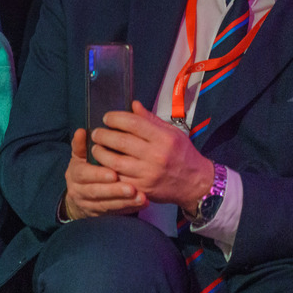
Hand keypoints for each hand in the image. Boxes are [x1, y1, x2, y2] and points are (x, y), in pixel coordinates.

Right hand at [64, 128, 146, 218]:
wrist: (79, 196)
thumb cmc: (84, 170)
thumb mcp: (79, 157)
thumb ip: (81, 145)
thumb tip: (81, 132)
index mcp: (74, 174)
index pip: (84, 175)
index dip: (98, 174)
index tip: (114, 173)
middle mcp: (79, 191)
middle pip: (96, 192)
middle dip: (114, 191)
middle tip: (131, 188)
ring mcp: (89, 205)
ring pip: (107, 205)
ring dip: (125, 202)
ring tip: (141, 196)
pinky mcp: (101, 215)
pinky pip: (116, 213)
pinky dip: (130, 208)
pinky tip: (142, 203)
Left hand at [92, 101, 213, 209]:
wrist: (195, 183)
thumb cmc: (182, 154)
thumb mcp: (172, 132)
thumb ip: (150, 119)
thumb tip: (133, 104)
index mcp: (164, 138)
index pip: (132, 122)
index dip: (115, 118)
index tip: (107, 118)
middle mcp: (156, 156)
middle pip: (120, 141)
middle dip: (102, 135)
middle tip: (96, 133)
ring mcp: (148, 174)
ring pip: (114, 162)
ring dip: (100, 153)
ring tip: (96, 147)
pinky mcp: (142, 188)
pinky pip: (118, 178)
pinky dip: (107, 170)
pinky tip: (103, 164)